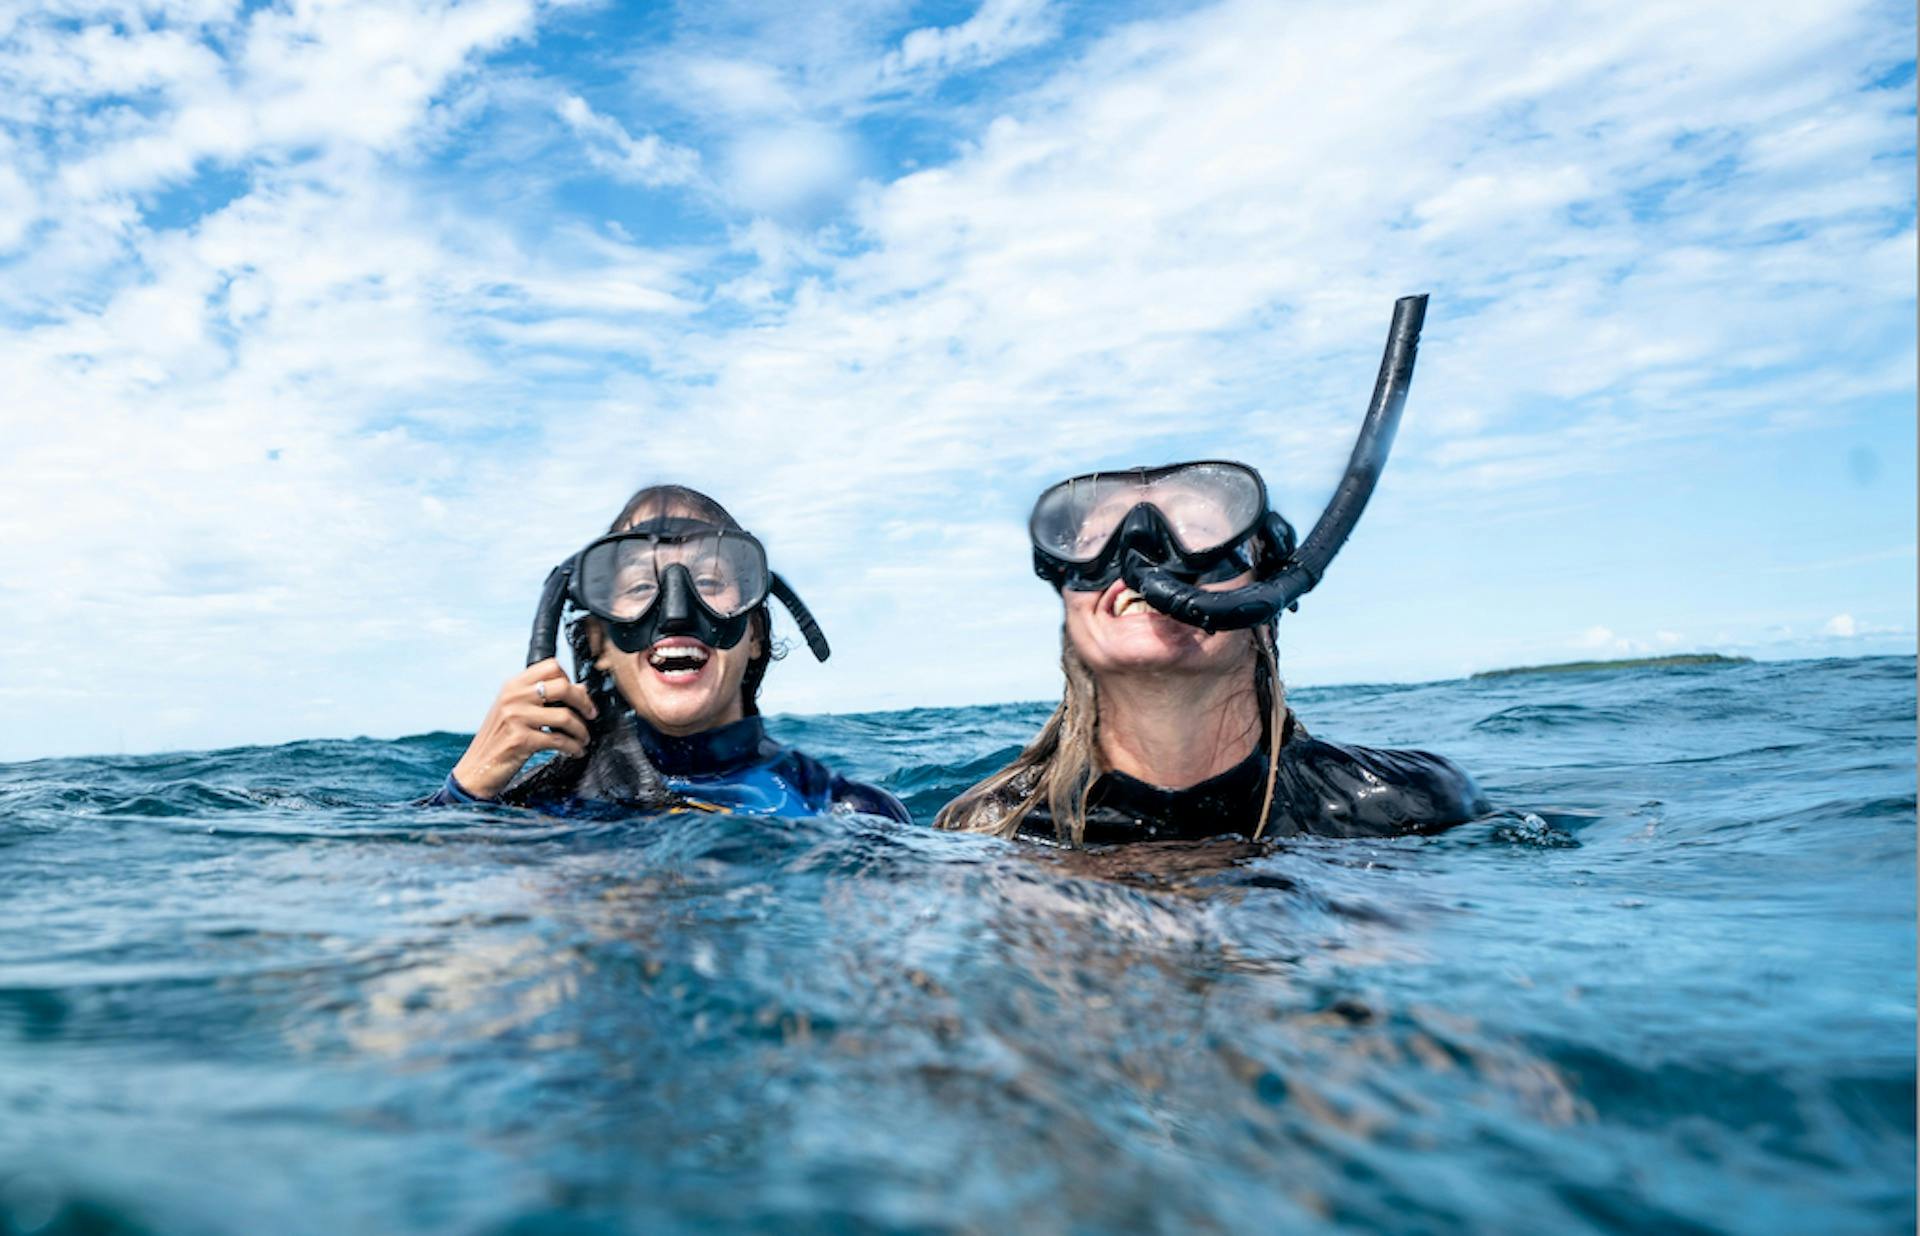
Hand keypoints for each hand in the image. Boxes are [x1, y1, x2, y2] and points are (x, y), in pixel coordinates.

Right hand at [449, 659, 599, 799]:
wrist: (476, 768)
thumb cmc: (500, 739)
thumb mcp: (515, 711)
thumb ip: (541, 698)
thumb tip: (581, 689)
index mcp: (513, 685)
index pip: (551, 666)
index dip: (570, 679)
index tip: (577, 697)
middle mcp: (514, 697)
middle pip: (563, 686)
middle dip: (584, 702)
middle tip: (591, 715)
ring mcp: (516, 717)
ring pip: (565, 716)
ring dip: (581, 730)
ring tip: (584, 739)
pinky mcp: (521, 740)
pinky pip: (559, 740)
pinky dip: (574, 747)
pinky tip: (576, 751)